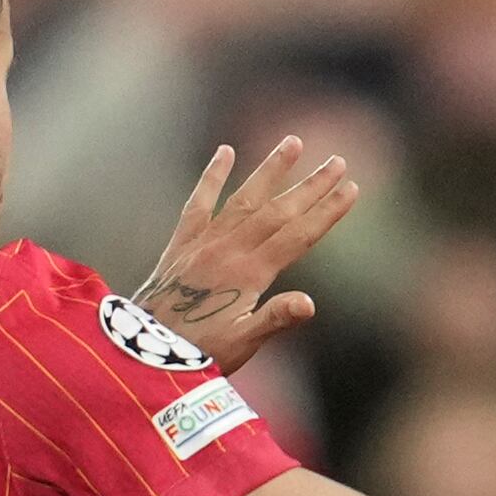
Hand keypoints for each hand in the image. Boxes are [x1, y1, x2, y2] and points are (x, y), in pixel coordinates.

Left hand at [127, 137, 358, 368]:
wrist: (144, 351)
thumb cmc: (200, 353)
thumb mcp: (242, 344)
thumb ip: (274, 320)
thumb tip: (309, 304)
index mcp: (249, 274)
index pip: (298, 236)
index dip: (327, 212)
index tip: (351, 188)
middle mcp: (229, 250)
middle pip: (278, 211)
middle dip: (310, 185)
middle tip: (337, 161)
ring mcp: (205, 242)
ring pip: (245, 197)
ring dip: (271, 170)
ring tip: (292, 142)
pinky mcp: (182, 242)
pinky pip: (199, 202)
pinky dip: (212, 176)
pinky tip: (225, 151)